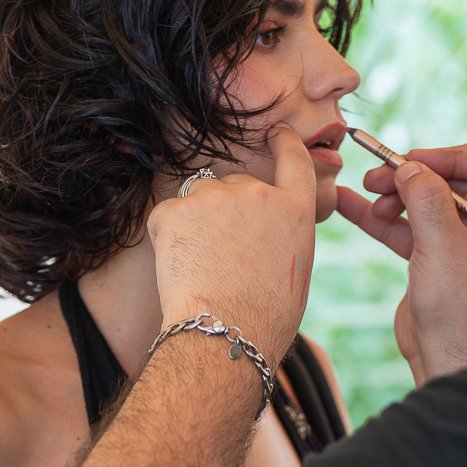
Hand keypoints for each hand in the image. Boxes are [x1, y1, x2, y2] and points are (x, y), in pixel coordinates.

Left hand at [148, 127, 317, 369]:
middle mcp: (257, 192)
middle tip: (224, 256)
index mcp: (295, 209)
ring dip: (198, 220)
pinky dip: (169, 237)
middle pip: (238, 185)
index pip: (293, 159)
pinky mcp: (175, 209)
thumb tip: (264, 228)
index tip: (276, 133)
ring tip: (202, 264)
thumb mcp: (297, 270)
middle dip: (229, 211)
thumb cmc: (265, 318)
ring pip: (201, 196)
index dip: (283, 142)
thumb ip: (284, 233)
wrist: (227, 333)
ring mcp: (214, 197)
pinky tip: (180, 267)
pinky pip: (168, 215)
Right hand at [336, 138, 466, 383]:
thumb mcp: (441, 244)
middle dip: (411, 173)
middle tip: (378, 177)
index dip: (450, 154)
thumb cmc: (459, 309)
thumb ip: (425, 197)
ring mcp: (457, 239)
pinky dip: (378, 215)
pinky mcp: (431, 256)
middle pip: (448, 174)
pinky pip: (404, 224)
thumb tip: (409, 165)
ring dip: (392, 193)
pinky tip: (347, 204)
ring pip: (422, 198)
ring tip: (367, 197)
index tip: (414, 165)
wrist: (447, 358)